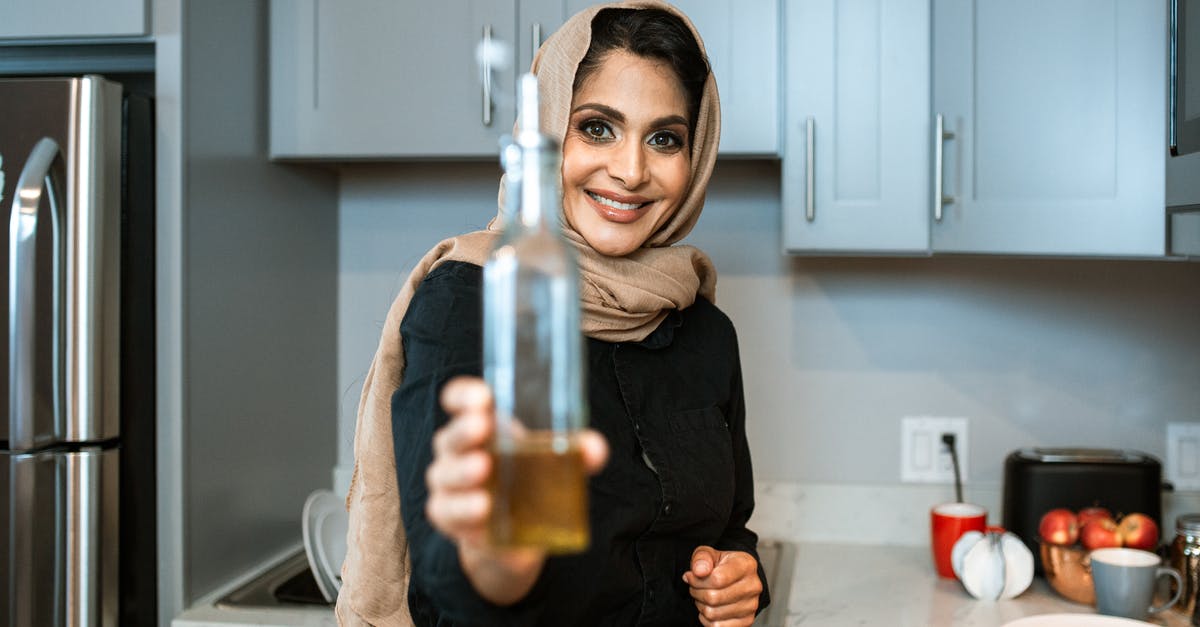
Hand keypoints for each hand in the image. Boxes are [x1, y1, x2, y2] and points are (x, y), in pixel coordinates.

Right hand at [425, 376, 608, 603]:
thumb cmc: (528, 480)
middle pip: (451, 436)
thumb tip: (596, 450)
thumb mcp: (552, 461)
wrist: (514, 536)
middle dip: (464, 431)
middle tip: (481, 428)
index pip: (460, 400)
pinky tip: (481, 511)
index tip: (481, 397)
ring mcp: (448, 484)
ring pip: (445, 475)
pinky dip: (463, 511)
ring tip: (482, 474)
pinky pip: (447, 512)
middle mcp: (457, 450)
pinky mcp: (449, 517)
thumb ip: (575, 451)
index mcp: (480, 424)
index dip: (463, 394)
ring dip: (462, 473)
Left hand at [682, 546, 761, 626]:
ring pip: (713, 613)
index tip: (691, 576)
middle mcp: (753, 586)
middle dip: (697, 593)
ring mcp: (752, 605)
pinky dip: (707, 619)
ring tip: (703, 596)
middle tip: (695, 587)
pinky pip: (718, 626)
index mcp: (746, 565)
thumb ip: (702, 558)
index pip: (717, 579)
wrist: (736, 577)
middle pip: (713, 597)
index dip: (697, 580)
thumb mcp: (709, 553)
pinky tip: (709, 608)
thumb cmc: (721, 565)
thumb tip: (699, 571)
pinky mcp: (747, 620)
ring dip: (701, 606)